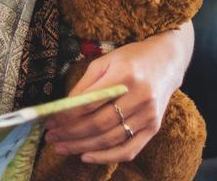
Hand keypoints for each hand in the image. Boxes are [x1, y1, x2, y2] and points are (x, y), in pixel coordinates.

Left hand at [45, 23, 193, 163]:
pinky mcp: (154, 128)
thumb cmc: (130, 59)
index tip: (50, 121)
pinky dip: (107, 157)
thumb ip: (85, 85)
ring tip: (61, 147)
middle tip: (51, 138)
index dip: (67, 115)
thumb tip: (63, 108)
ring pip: (111, 139)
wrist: (166, 61)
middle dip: (71, 133)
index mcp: (125, 75)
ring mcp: (149, 115)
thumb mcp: (104, 62)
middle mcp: (139, 97)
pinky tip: (86, 156)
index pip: (90, 102)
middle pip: (99, 124)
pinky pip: (129, 149)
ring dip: (82, 146)